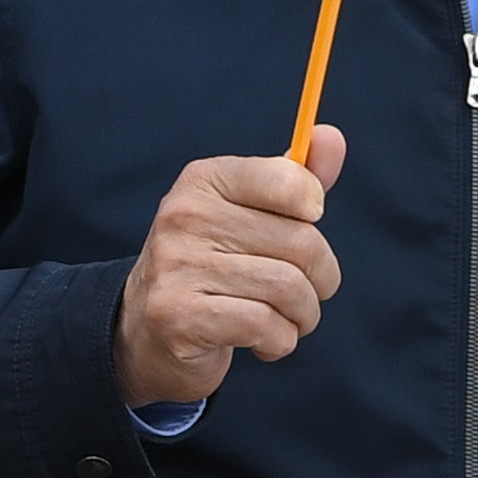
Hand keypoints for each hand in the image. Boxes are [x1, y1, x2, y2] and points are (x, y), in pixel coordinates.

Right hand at [111, 129, 347, 412]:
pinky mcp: (179, 318)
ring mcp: (177, 267)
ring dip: (303, 315)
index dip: (314, 210)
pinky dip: (279, 341)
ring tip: (287, 319)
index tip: (307, 226)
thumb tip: (331, 136)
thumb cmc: (213, 266)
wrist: (147, 332)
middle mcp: (184, 216)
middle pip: (301, 242)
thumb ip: (293, 179)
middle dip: (321, 277)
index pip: (288, 181)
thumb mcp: (248, 214)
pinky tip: (263, 341)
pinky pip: (265, 326)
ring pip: (288, 289)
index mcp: (203, 180)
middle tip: (308, 292)